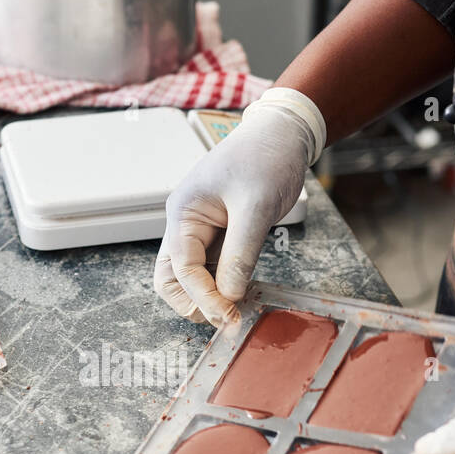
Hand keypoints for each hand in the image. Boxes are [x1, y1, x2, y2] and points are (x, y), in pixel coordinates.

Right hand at [155, 89, 324, 325]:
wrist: (283, 133)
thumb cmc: (266, 157)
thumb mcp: (256, 205)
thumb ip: (241, 253)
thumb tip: (229, 297)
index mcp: (183, 212)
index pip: (182, 267)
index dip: (203, 296)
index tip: (228, 316)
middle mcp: (185, 224)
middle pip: (171, 278)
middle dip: (193, 302)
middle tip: (224, 320)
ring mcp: (202, 231)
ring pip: (191, 278)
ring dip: (209, 298)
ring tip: (236, 312)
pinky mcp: (222, 236)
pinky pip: (214, 269)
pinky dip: (224, 287)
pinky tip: (243, 295)